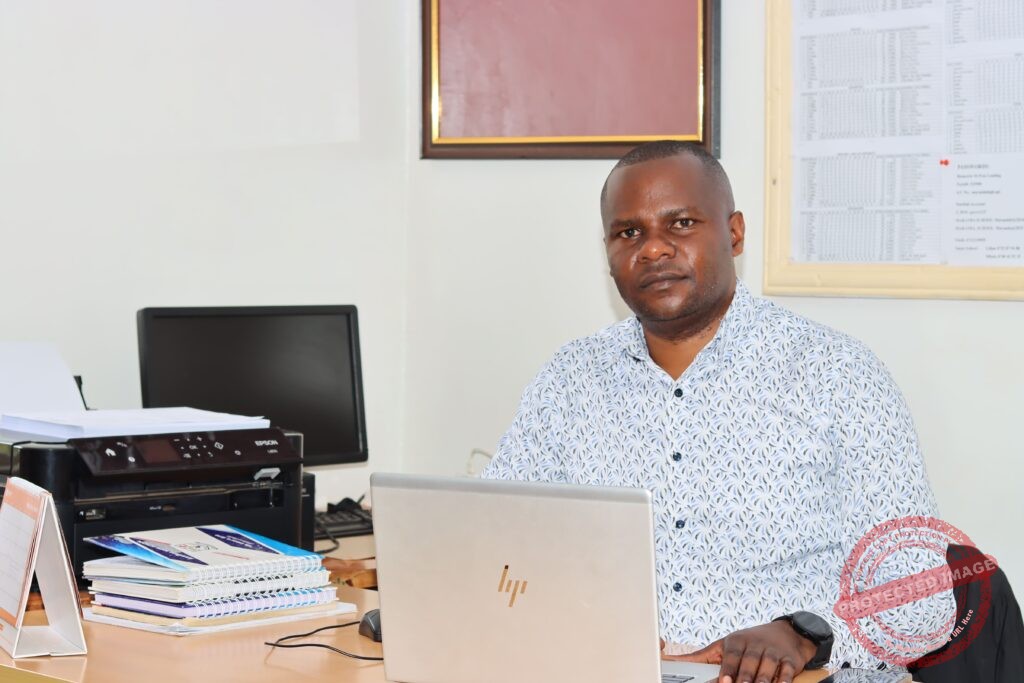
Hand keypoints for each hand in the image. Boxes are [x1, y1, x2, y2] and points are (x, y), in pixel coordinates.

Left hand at [662, 621, 816, 682]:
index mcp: (737, 641)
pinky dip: (784, 680)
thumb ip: (700, 657)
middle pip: (748, 665)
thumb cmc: (749, 642)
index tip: (724, 681)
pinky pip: (787, 672)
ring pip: (767, 669)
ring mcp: (773, 652)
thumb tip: (670, 661)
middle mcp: (755, 645)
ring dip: (762, 681)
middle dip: (744, 678)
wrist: (786, 633)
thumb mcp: (724, 645)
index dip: (728, 669)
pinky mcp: (790, 660)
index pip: (731, 656)